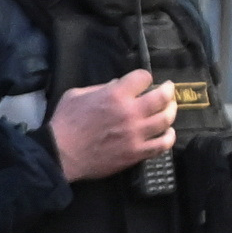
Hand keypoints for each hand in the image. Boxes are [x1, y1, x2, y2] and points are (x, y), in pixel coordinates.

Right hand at [47, 72, 177, 182]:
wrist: (60, 154)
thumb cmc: (65, 123)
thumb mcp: (77, 94)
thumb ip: (100, 87)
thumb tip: (117, 86)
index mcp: (115, 94)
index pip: (144, 77)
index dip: (145, 77)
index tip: (143, 81)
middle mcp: (130, 112)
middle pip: (163, 97)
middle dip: (168, 90)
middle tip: (168, 90)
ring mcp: (136, 134)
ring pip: (167, 120)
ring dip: (171, 112)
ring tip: (169, 110)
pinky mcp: (136, 153)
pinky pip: (162, 145)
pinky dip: (169, 137)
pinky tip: (167, 133)